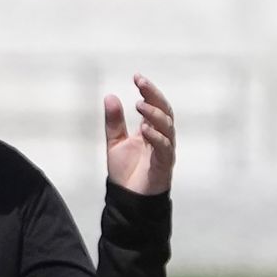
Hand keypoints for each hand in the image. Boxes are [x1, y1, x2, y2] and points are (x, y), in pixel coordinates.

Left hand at [104, 74, 175, 195]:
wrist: (128, 199)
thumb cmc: (126, 171)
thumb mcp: (115, 142)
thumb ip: (114, 121)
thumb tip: (110, 96)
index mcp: (151, 129)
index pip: (154, 105)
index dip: (148, 91)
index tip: (137, 77)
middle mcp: (161, 137)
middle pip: (164, 111)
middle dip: (154, 96)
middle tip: (141, 84)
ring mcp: (165, 150)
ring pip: (167, 127)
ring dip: (154, 115)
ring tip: (139, 105)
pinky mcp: (164, 165)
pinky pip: (164, 148)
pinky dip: (156, 137)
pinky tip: (145, 129)